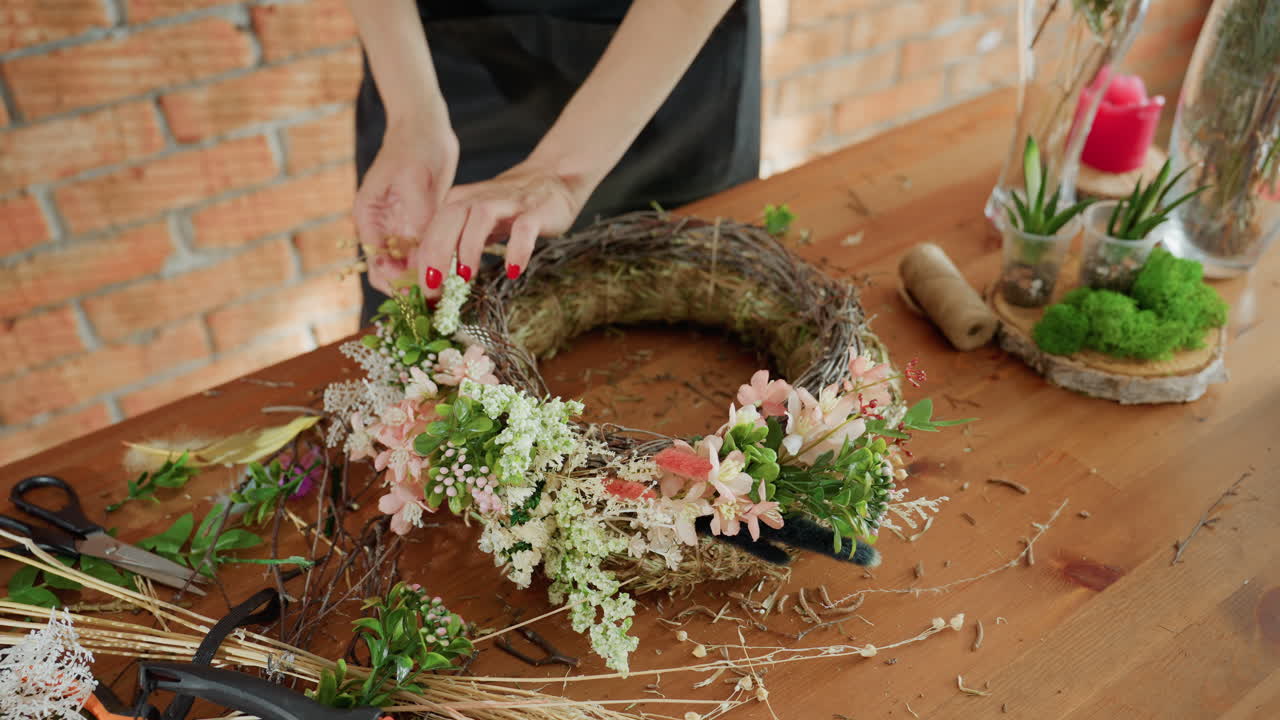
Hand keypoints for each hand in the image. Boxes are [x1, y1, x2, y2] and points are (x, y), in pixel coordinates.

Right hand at [353, 116, 458, 293]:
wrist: (425, 125)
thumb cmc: (416, 146)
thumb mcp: (416, 182)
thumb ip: (416, 220)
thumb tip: (419, 257)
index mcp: (369, 216)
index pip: (377, 266)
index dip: (399, 285)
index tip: (425, 295)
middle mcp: (380, 226)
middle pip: (391, 271)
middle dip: (413, 288)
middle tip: (442, 301)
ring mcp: (398, 225)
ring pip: (409, 265)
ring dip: (427, 278)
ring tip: (452, 292)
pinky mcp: (416, 222)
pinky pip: (424, 252)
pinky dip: (436, 263)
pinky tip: (456, 272)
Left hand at [415, 161, 586, 293]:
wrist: (553, 180)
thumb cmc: (509, 209)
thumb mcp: (475, 224)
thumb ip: (454, 242)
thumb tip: (430, 276)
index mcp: (459, 202)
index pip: (433, 229)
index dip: (424, 260)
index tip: (425, 292)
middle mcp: (479, 199)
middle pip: (450, 218)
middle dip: (438, 253)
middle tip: (434, 287)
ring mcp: (508, 203)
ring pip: (481, 217)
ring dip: (470, 247)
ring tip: (466, 277)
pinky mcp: (535, 211)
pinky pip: (524, 229)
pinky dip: (517, 250)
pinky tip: (513, 271)